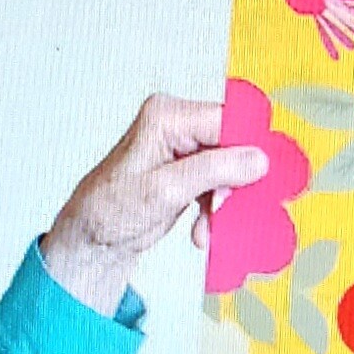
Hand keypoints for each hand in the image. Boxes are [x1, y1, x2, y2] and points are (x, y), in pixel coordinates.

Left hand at [39, 95, 267, 313]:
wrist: (93, 238)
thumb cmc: (110, 209)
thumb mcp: (165, 191)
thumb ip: (212, 170)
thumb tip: (256, 158)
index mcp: (166, 115)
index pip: (226, 120)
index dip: (247, 149)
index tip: (260, 179)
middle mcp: (176, 124)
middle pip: (232, 143)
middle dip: (234, 182)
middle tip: (225, 210)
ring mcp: (183, 147)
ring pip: (229, 167)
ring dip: (224, 202)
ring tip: (207, 228)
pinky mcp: (187, 169)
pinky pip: (219, 182)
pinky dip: (216, 208)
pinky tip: (202, 230)